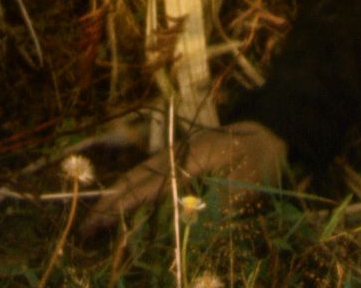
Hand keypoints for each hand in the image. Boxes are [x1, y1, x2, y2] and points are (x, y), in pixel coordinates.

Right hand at [86, 120, 288, 228]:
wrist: (274, 131)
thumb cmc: (262, 160)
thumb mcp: (246, 188)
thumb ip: (216, 209)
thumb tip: (185, 228)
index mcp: (189, 158)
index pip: (149, 186)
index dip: (123, 205)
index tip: (99, 221)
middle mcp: (179, 154)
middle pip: (136, 179)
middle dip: (111, 204)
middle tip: (86, 228)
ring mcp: (180, 154)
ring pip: (141, 177)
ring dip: (119, 198)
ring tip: (97, 220)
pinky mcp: (186, 159)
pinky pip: (154, 177)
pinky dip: (135, 192)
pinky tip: (125, 206)